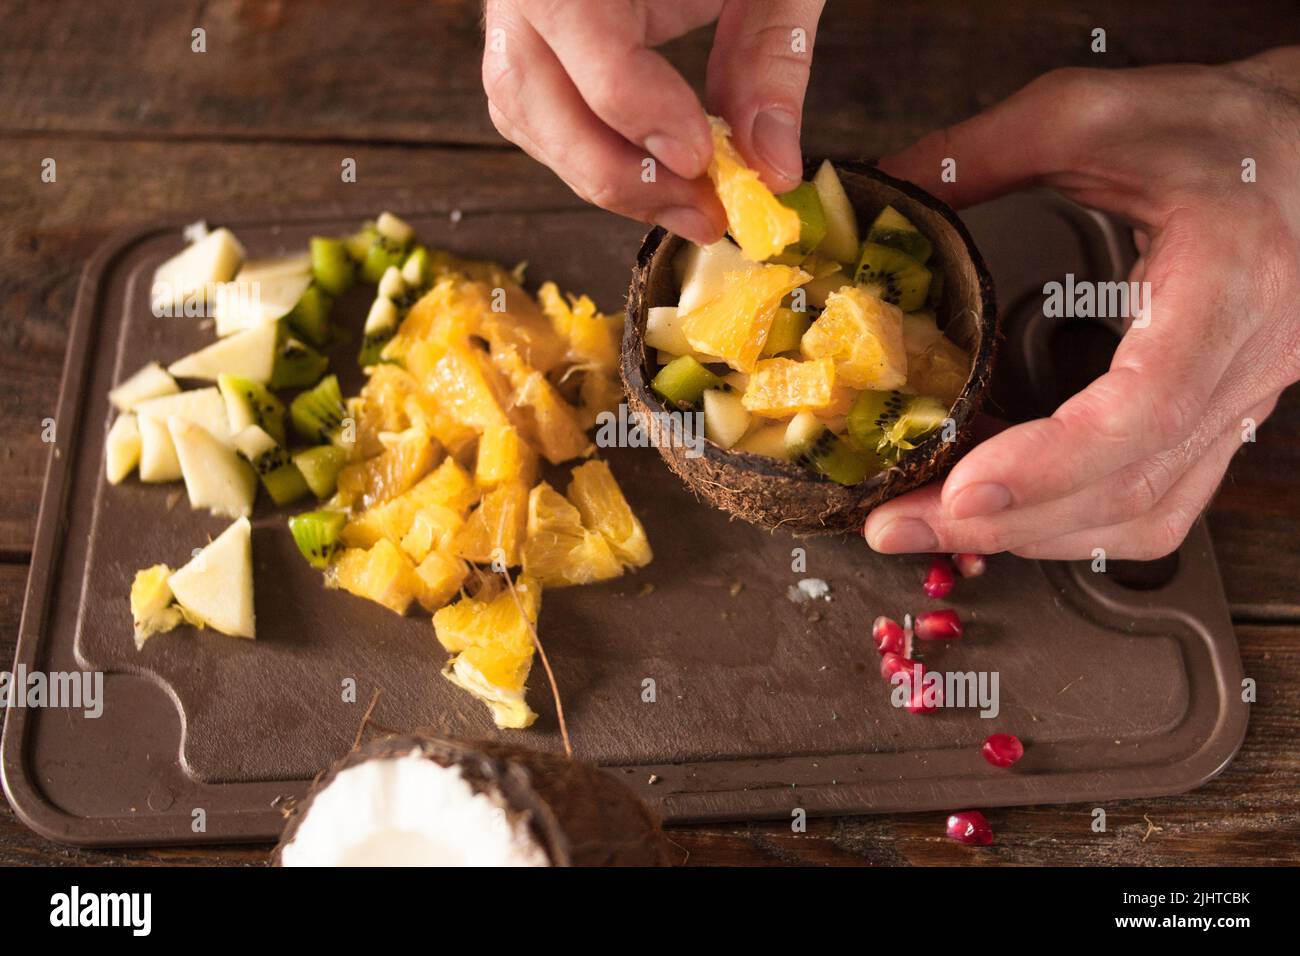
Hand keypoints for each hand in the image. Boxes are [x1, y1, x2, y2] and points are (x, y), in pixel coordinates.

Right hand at [481, 0, 825, 243]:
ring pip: (521, 110)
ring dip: (601, 174)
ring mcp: (516, 4)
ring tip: (687, 205)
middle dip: (615, 170)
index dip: (633, 104)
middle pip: (527, 88)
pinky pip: (534, 109)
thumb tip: (771, 168)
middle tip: (704, 213)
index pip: (574, 20)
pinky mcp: (530, 33)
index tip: (702, 159)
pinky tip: (655, 173)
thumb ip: (774, 52)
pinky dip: (589, 152)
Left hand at [865, 49, 1299, 559]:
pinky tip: (998, 508)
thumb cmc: (1220, 128)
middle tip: (896, 522)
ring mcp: (1239, 403)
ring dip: (1027, 534)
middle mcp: (1245, 361)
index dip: (1050, 464)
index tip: (960, 491)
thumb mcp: (1090, 113)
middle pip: (1130, 486)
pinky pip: (1153, 503)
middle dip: (1002, 521)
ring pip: (1143, 514)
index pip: (1147, 406)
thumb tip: (883, 193)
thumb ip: (979, 153)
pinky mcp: (1216, 420)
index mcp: (1229, 278)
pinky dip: (1068, 522)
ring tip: (927, 522)